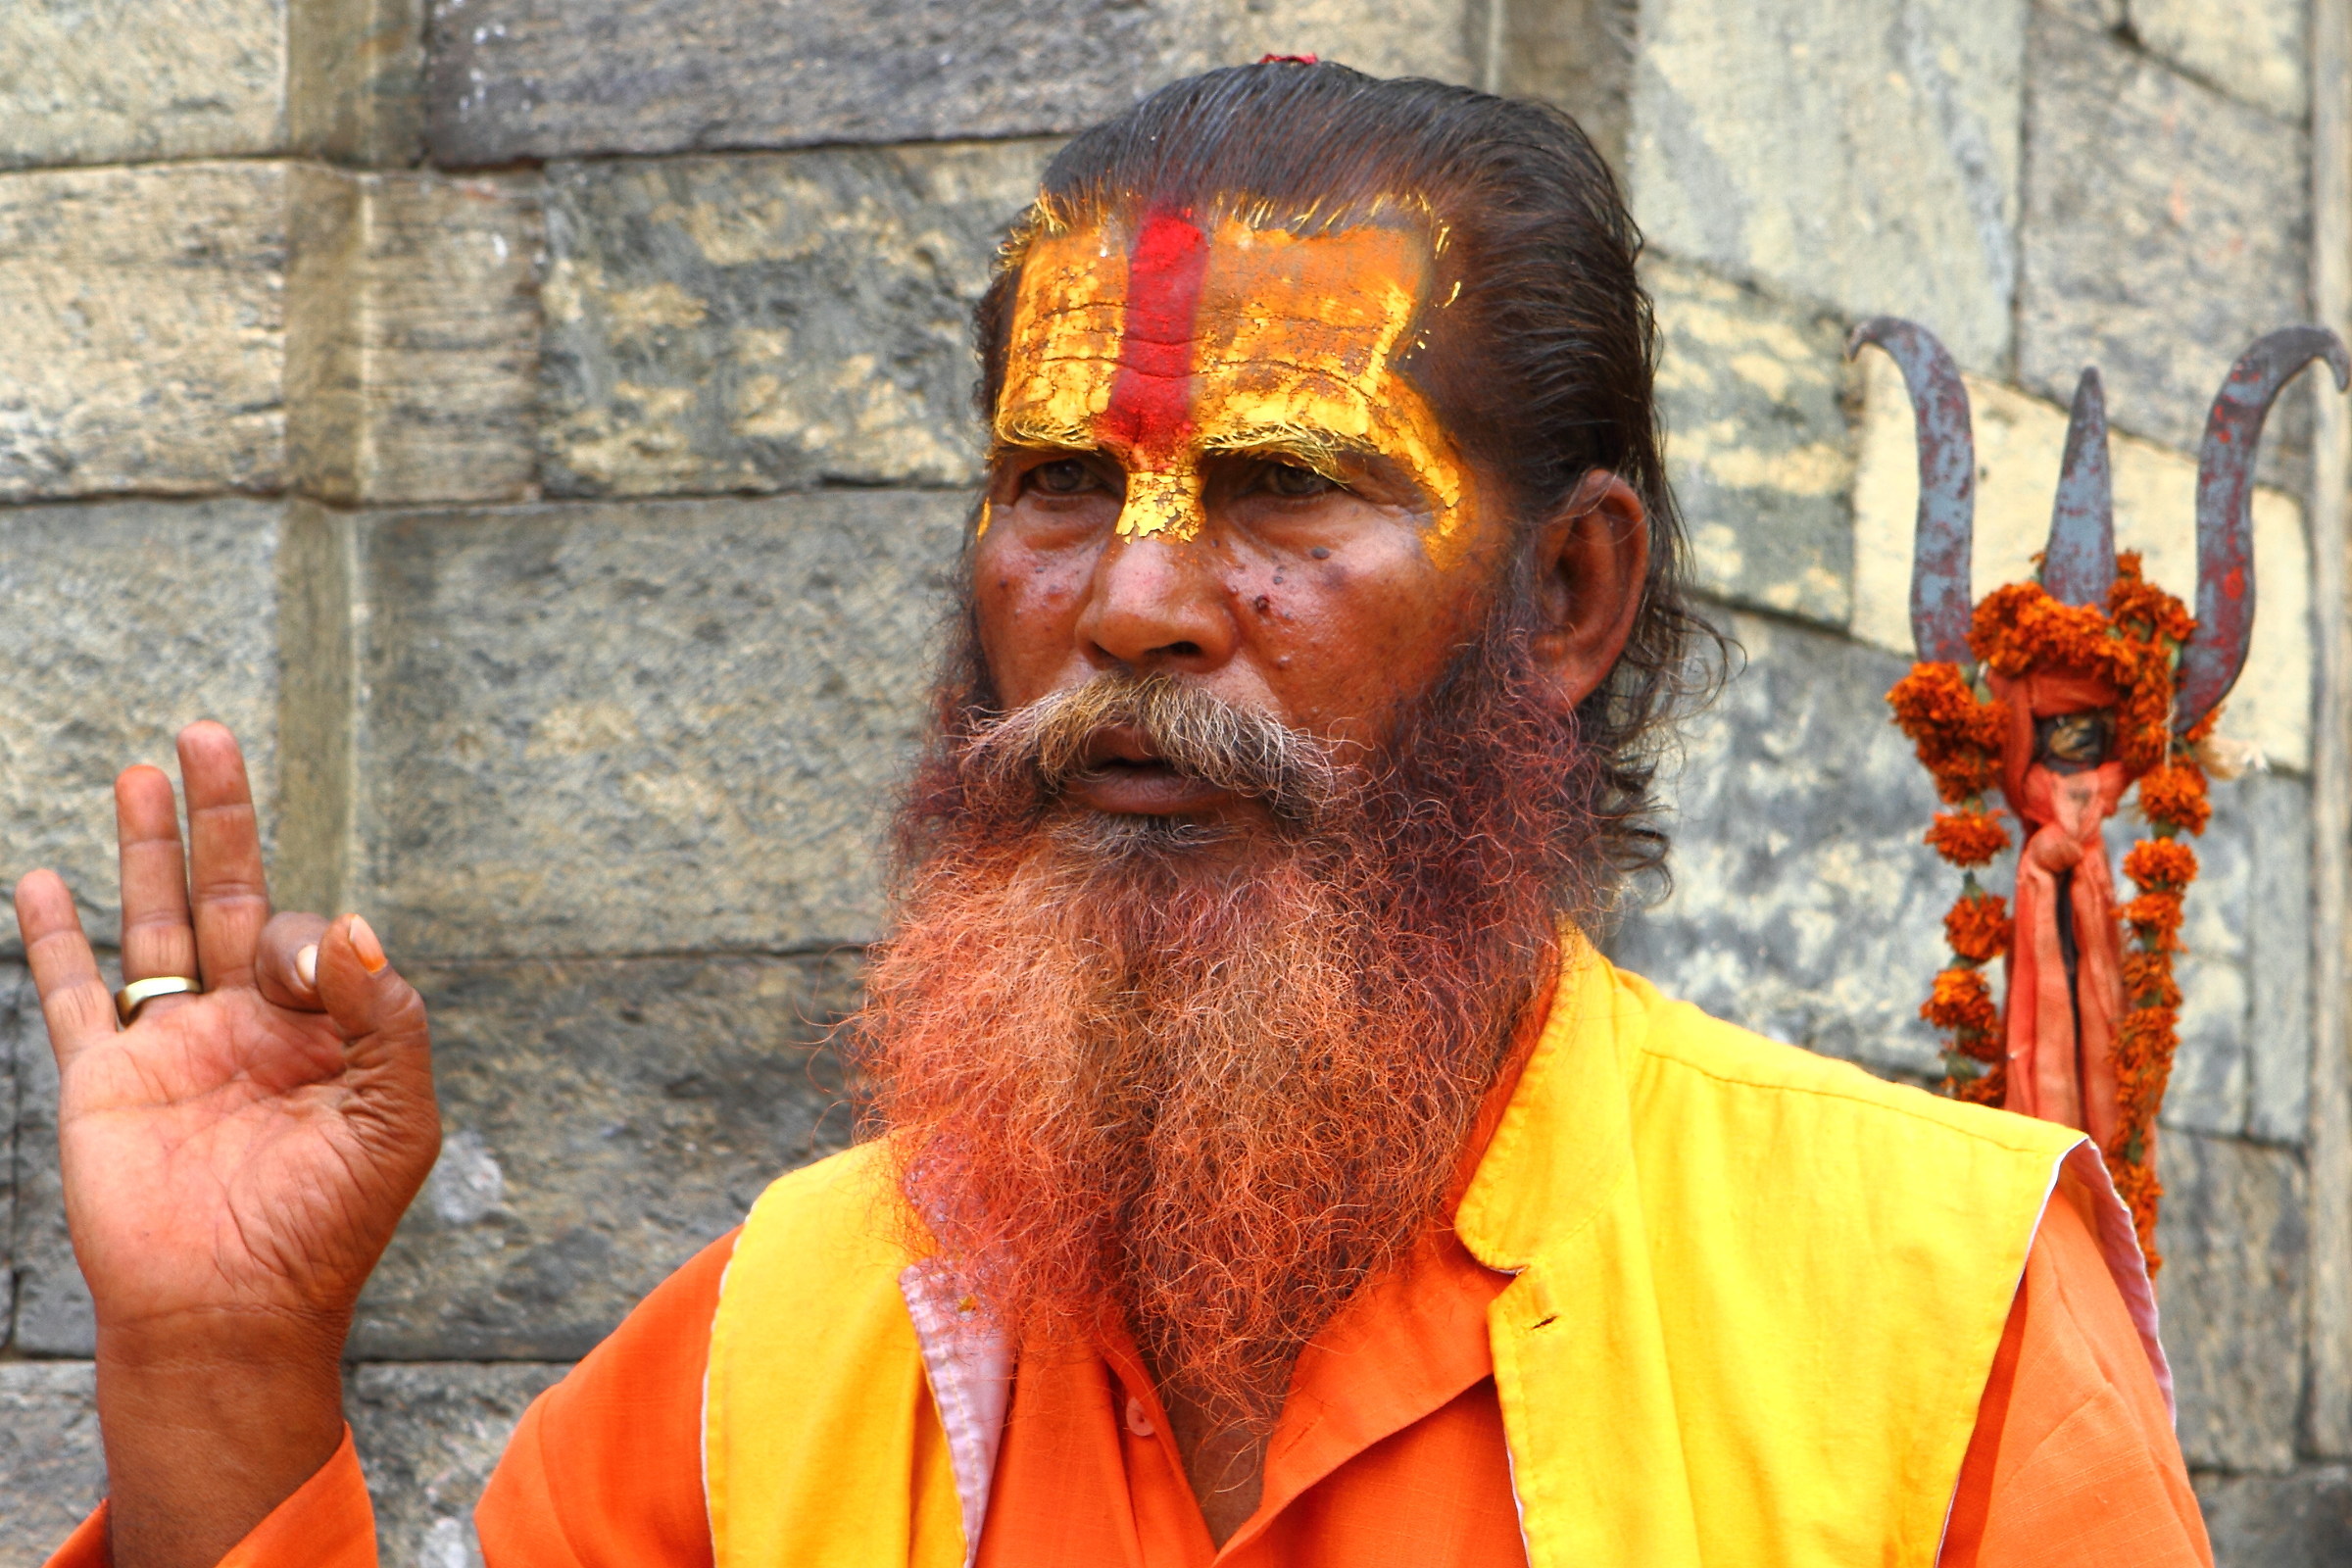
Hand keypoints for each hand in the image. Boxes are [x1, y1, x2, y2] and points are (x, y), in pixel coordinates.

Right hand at [14, 722, 437, 1567]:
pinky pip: (75, 994)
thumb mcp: (397, 1118)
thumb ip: (389, 1018)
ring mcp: (173, 1045)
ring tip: (143, 771)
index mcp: (323, 1029)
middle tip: (209, 733)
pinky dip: (54, 938)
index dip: (318, 940)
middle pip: (233, 892)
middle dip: (223, 816)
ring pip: (157, 923)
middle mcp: (247, 1023)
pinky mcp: (105, 1077)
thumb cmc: (328, 1226)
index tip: (303, 979)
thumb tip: (358, 924)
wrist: (234, 1312)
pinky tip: (47, 880)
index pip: (318, 938)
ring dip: (147, 849)